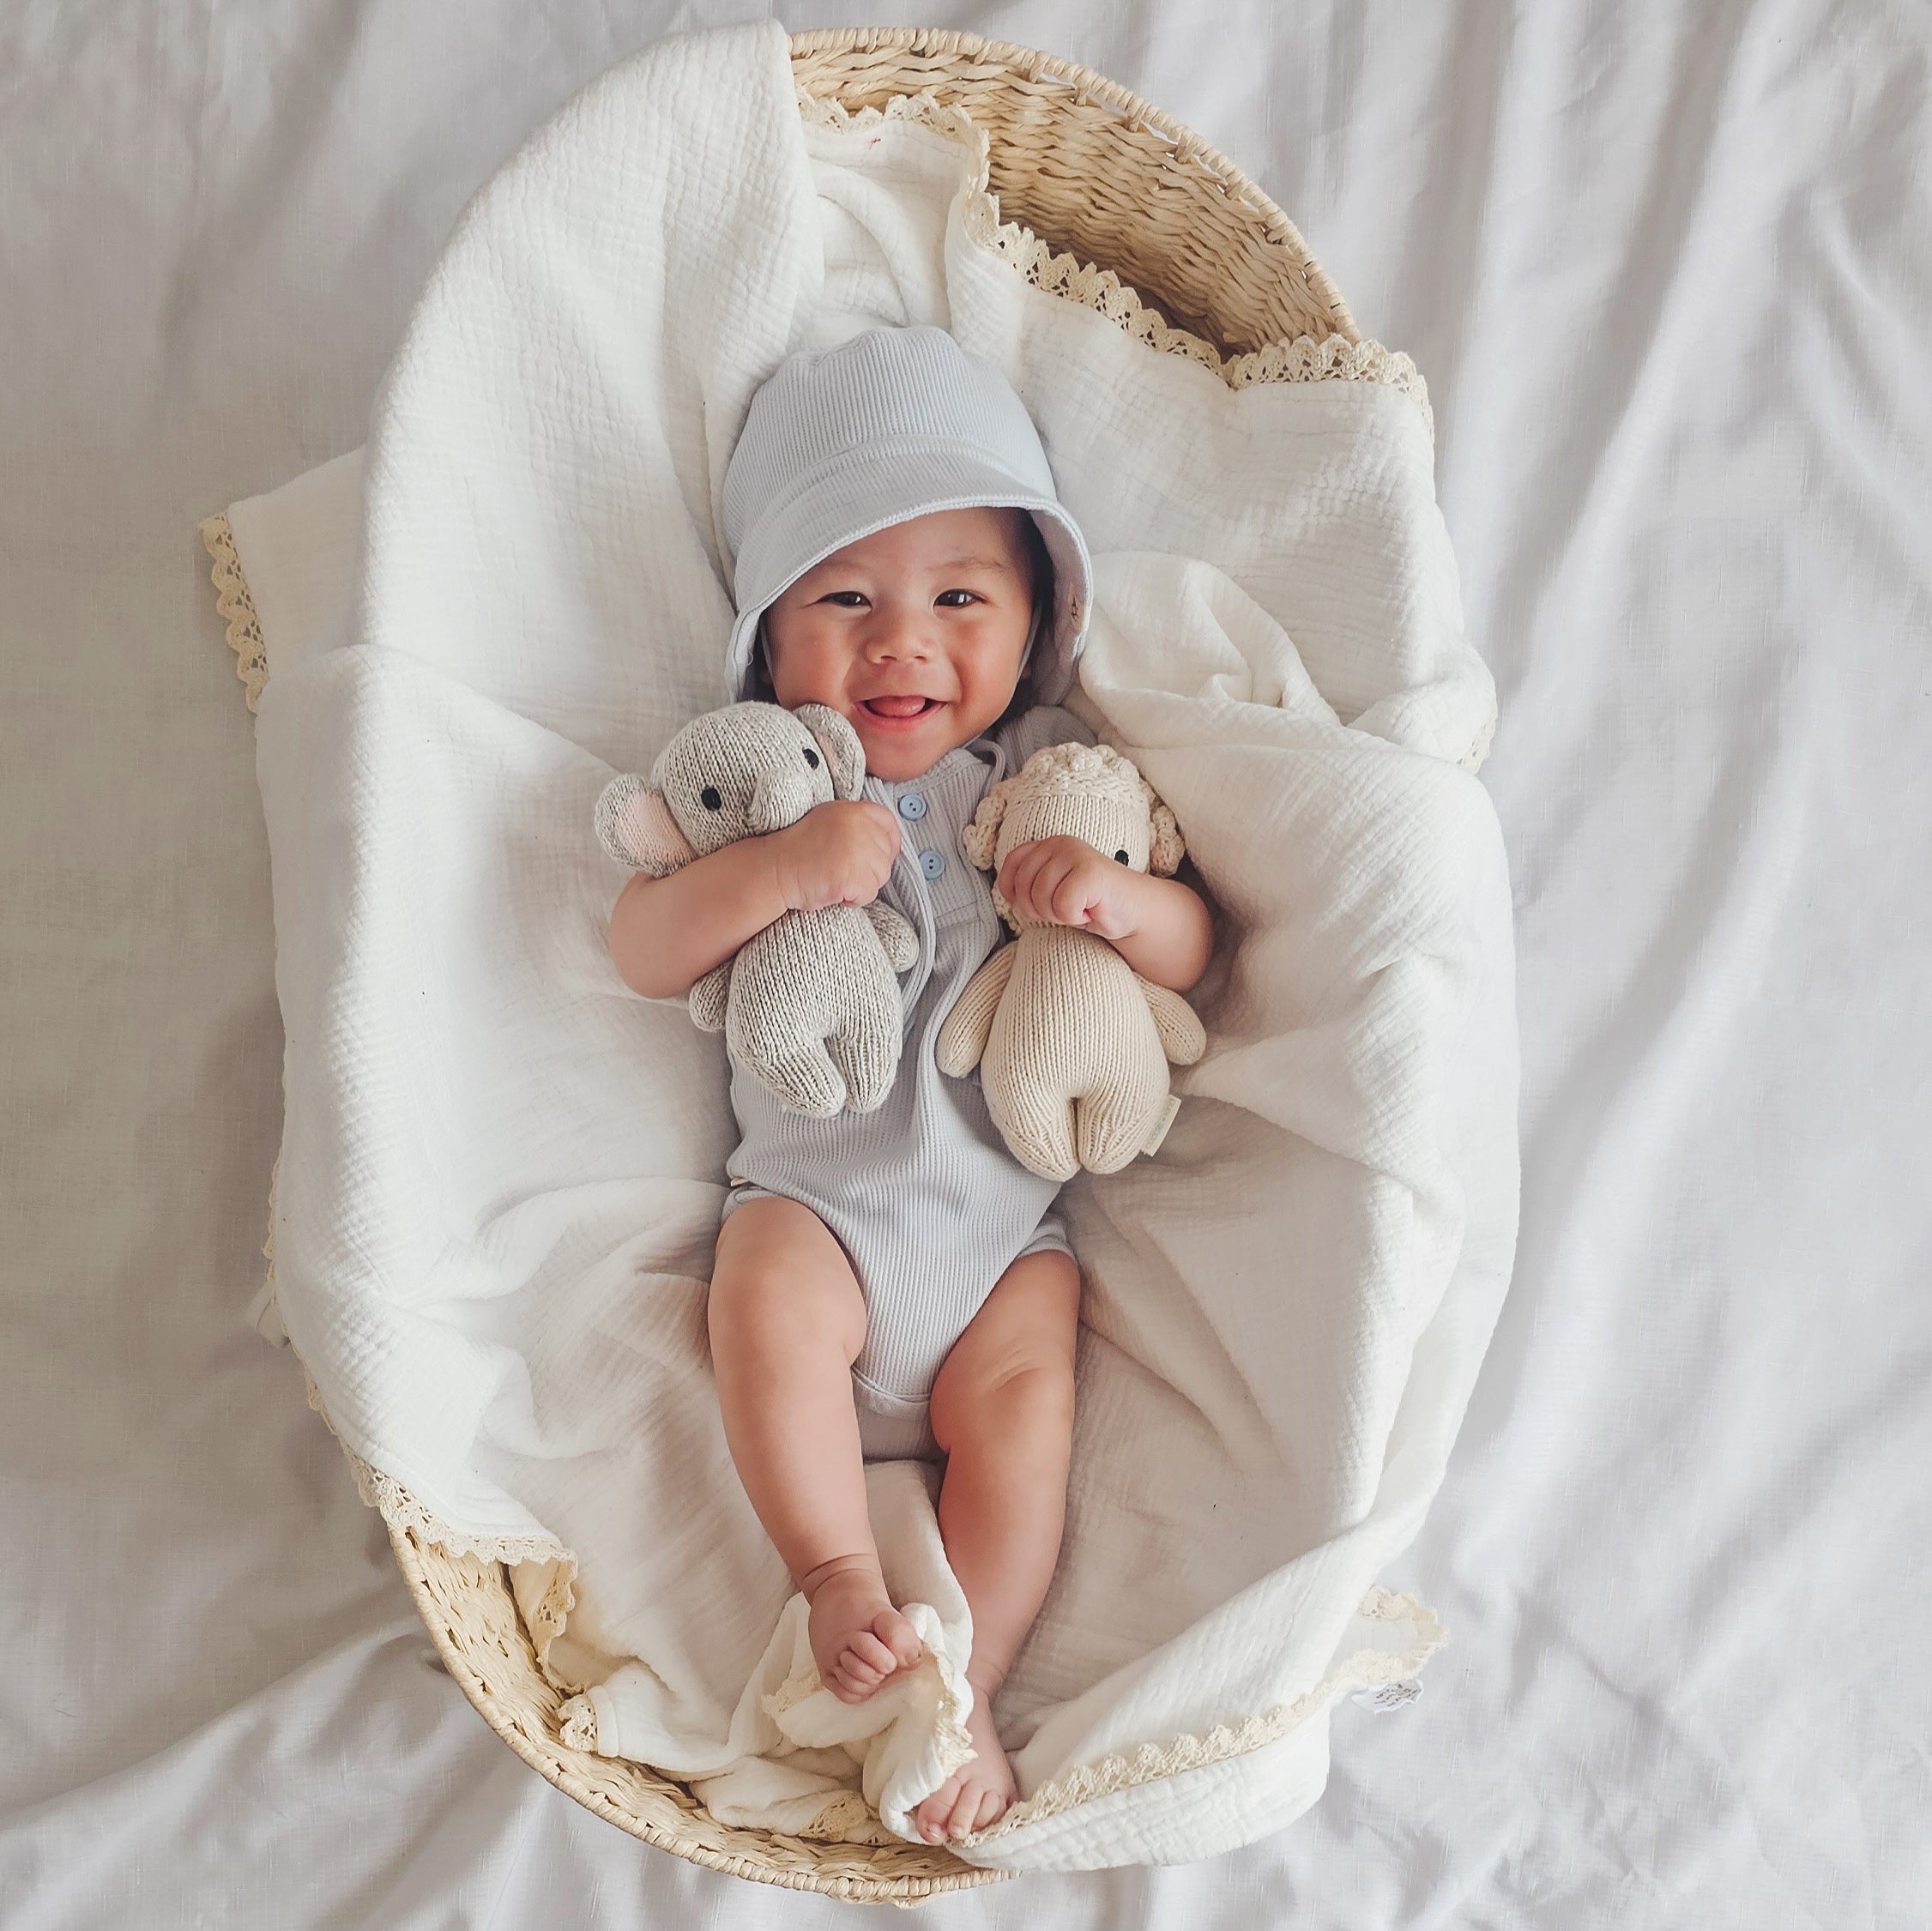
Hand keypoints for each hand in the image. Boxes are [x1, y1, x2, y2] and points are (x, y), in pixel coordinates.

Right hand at [769, 799, 901, 912]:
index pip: (888, 822)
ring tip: (835, 879)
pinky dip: (853, 899)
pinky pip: (867, 895)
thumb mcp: (829, 822)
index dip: (888, 843)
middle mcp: (858, 826)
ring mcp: (857, 850)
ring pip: (880, 877)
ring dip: (860, 885)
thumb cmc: (797, 851)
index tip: (879, 855)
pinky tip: (833, 890)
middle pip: (886, 856)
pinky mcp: (852, 875)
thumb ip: (856, 826)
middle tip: (842, 870)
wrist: (773, 870)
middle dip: (869, 869)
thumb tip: (883, 843)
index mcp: (853, 810)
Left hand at [996, 836, 1142, 941]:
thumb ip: (1029, 883)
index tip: (1035, 904)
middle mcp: (1060, 843)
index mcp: (1048, 845)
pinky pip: (1063, 906)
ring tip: (1080, 907)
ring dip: (1060, 914)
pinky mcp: (1090, 872)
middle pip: (1024, 887)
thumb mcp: (1052, 889)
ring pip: (1041, 898)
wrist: (1131, 911)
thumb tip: (1005, 892)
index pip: (1011, 865)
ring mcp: (1076, 855)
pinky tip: (1090, 910)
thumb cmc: (1091, 903)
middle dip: (1040, 909)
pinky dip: (1075, 918)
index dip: (1014, 891)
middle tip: (1065, 908)